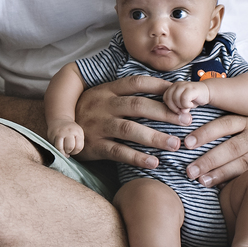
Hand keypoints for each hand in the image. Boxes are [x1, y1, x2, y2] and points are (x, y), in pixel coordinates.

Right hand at [48, 119, 84, 156]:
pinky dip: (56, 148)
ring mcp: (59, 132)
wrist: (60, 119)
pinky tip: (58, 146)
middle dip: (69, 152)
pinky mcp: (52, 135)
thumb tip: (71, 155)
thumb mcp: (78, 134)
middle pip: (70, 147)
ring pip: (60, 148)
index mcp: (77, 132)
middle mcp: (69, 131)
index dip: (75, 152)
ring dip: (62, 152)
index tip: (73, 151)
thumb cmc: (70, 130)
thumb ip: (78, 143)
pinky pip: (54, 146)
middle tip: (67, 150)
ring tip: (63, 151)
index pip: (78, 147)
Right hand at [74, 75, 191, 167]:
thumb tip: (166, 92)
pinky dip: (137, 158)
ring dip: (154, 137)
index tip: (181, 93)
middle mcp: (104, 105)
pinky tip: (154, 163)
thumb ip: (129, 95)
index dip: (159, 87)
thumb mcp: (105, 97)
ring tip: (175, 145)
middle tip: (186, 121)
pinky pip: (118, 151)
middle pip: (137, 105)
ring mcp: (99, 125)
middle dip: (164, 113)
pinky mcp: (95, 146)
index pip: (136, 83)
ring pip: (129, 129)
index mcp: (108, 90)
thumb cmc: (92, 113)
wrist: (60, 130)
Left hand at [163, 81, 209, 114]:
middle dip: (175, 107)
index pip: (165, 97)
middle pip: (169, 98)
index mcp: (173, 87)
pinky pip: (184, 99)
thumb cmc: (193, 99)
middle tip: (183, 110)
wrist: (207, 92)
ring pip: (175, 99)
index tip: (178, 110)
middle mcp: (177, 84)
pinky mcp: (191, 88)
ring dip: (182, 106)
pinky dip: (187, 105)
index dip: (170, 106)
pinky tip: (192, 105)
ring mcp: (184, 85)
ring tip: (188, 107)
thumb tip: (178, 113)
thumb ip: (177, 107)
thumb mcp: (182, 104)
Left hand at [183, 109, 247, 186]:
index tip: (187, 143)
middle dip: (209, 161)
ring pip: (242, 165)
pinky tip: (221, 188)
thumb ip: (227, 116)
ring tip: (202, 181)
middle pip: (231, 149)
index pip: (224, 125)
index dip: (205, 134)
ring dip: (221, 175)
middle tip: (189, 171)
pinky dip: (236, 182)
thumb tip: (193, 123)